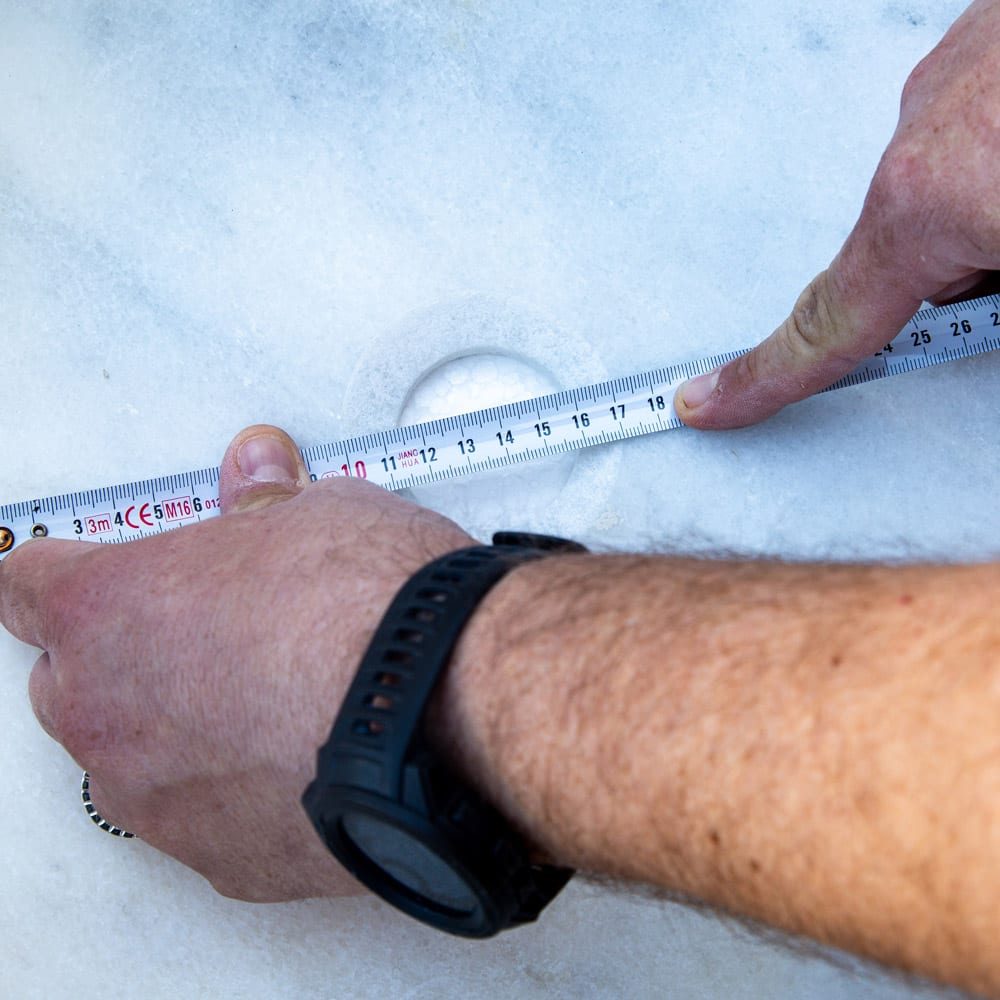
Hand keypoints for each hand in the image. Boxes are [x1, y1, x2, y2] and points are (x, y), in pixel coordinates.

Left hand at [0, 425, 473, 900]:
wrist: (447, 713)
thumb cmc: (374, 612)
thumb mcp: (321, 514)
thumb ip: (266, 502)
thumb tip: (259, 471)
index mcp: (111, 610)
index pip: (27, 583)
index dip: (62, 573)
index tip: (84, 575)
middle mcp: (108, 713)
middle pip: (71, 680)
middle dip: (128, 656)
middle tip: (215, 631)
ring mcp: (157, 799)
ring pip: (133, 759)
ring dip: (180, 730)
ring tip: (274, 698)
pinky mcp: (220, 858)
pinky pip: (203, 816)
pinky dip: (238, 788)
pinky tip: (305, 754)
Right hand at [674, 0, 999, 428]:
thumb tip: (978, 316)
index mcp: (934, 198)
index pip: (829, 325)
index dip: (762, 380)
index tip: (704, 405)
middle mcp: (926, 127)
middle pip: (921, 253)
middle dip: (979, 277)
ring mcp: (964, 64)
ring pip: (963, 183)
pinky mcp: (997, 30)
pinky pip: (990, 121)